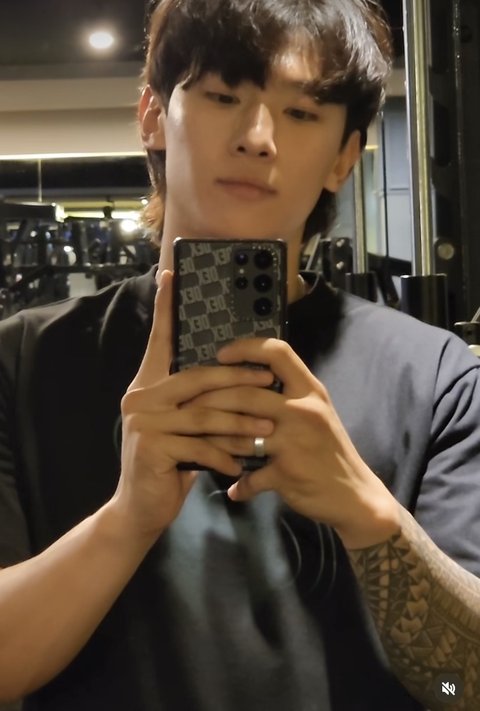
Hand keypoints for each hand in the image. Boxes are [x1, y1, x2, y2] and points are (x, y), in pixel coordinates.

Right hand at [110, 272, 274, 541]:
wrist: (141, 509)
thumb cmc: (171, 463)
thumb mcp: (185, 427)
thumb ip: (198, 402)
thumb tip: (237, 376)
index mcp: (149, 384)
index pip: (159, 340)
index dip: (165, 307)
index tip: (170, 274)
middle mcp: (140, 396)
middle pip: (197, 377)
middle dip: (238, 378)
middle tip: (270, 381)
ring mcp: (142, 421)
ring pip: (204, 413)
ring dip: (241, 422)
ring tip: (268, 429)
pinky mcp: (150, 448)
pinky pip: (200, 446)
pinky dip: (224, 455)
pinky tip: (239, 465)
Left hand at [188, 337, 399, 548]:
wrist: (355, 496)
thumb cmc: (331, 451)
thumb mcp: (317, 415)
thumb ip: (289, 398)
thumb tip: (249, 384)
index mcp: (310, 391)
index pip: (278, 352)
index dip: (246, 348)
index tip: (221, 355)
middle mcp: (304, 410)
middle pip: (247, 393)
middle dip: (212, 398)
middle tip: (191, 403)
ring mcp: (295, 442)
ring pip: (241, 431)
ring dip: (214, 437)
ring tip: (198, 440)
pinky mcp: (287, 473)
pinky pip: (252, 476)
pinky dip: (240, 484)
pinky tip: (233, 488)